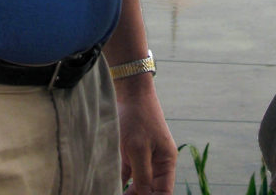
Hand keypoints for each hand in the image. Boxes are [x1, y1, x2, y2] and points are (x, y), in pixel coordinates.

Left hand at [115, 75, 176, 194]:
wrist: (130, 91)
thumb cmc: (137, 117)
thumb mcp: (138, 149)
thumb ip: (142, 177)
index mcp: (166, 163)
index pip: (163, 194)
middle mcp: (157, 163)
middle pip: (150, 191)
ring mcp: (144, 159)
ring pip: (137, 186)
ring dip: (127, 192)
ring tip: (111, 192)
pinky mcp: (130, 154)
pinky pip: (127, 176)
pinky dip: (119, 183)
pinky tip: (109, 186)